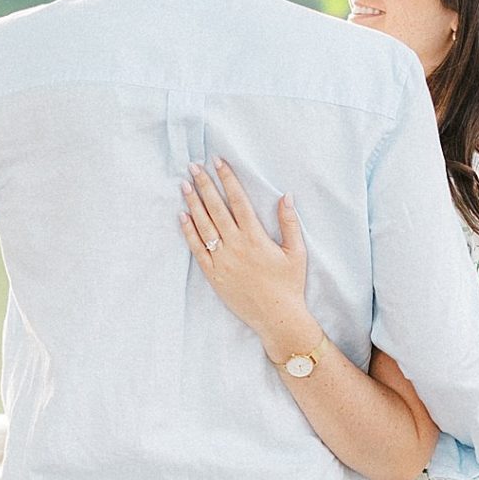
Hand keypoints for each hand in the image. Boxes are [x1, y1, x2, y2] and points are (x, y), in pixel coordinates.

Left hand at [180, 160, 318, 361]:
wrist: (276, 317)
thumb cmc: (289, 285)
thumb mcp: (296, 252)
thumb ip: (289, 223)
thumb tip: (286, 195)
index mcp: (256, 237)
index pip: (238, 200)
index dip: (227, 179)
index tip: (218, 162)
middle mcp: (236, 246)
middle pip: (216, 208)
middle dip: (204, 185)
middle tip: (194, 166)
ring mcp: (222, 260)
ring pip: (203, 225)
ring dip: (193, 203)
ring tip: (184, 185)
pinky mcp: (213, 274)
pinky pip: (197, 249)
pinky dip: (188, 231)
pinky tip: (182, 216)